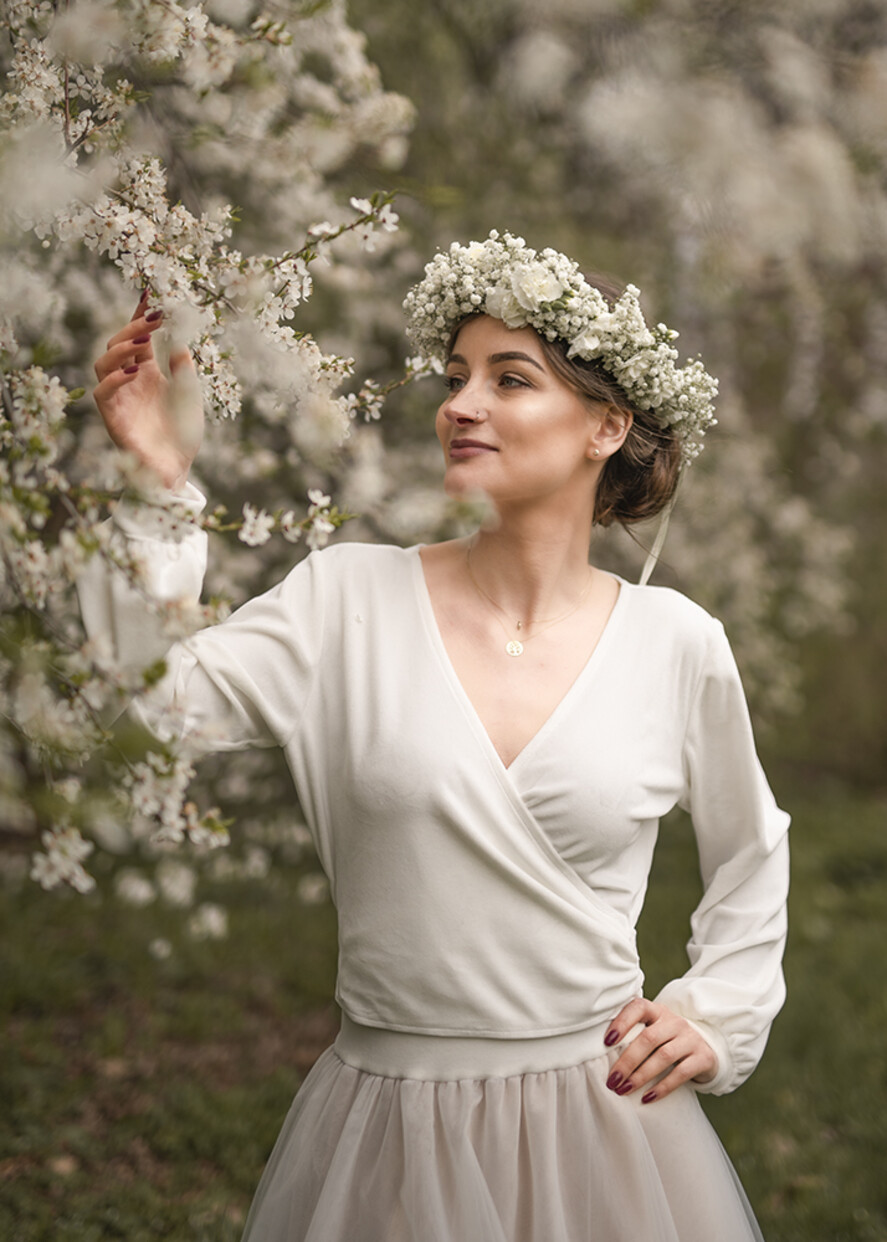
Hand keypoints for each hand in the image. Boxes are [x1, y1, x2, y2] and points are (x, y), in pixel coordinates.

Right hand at [93, 292, 203, 491]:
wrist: (177, 469)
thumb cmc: (183, 434)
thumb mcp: (190, 395)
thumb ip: (183, 369)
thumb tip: (179, 341)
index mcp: (149, 372)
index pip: (140, 337)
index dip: (142, 315)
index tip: (150, 293)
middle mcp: (130, 381)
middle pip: (119, 344)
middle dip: (134, 326)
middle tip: (155, 316)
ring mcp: (119, 398)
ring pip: (102, 362)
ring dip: (121, 349)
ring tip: (143, 342)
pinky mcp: (112, 417)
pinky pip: (103, 392)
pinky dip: (115, 379)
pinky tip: (134, 373)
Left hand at [602, 998, 716, 1104]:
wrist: (704, 1048)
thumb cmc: (666, 1041)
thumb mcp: (652, 1030)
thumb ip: (632, 1035)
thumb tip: (599, 1053)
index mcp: (657, 1011)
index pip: (638, 1008)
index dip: (622, 1022)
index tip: (606, 1041)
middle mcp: (674, 1021)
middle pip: (648, 1038)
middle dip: (627, 1061)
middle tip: (612, 1080)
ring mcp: (690, 1038)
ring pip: (663, 1056)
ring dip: (641, 1075)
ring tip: (624, 1089)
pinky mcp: (702, 1057)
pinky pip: (681, 1073)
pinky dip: (662, 1087)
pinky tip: (647, 1097)